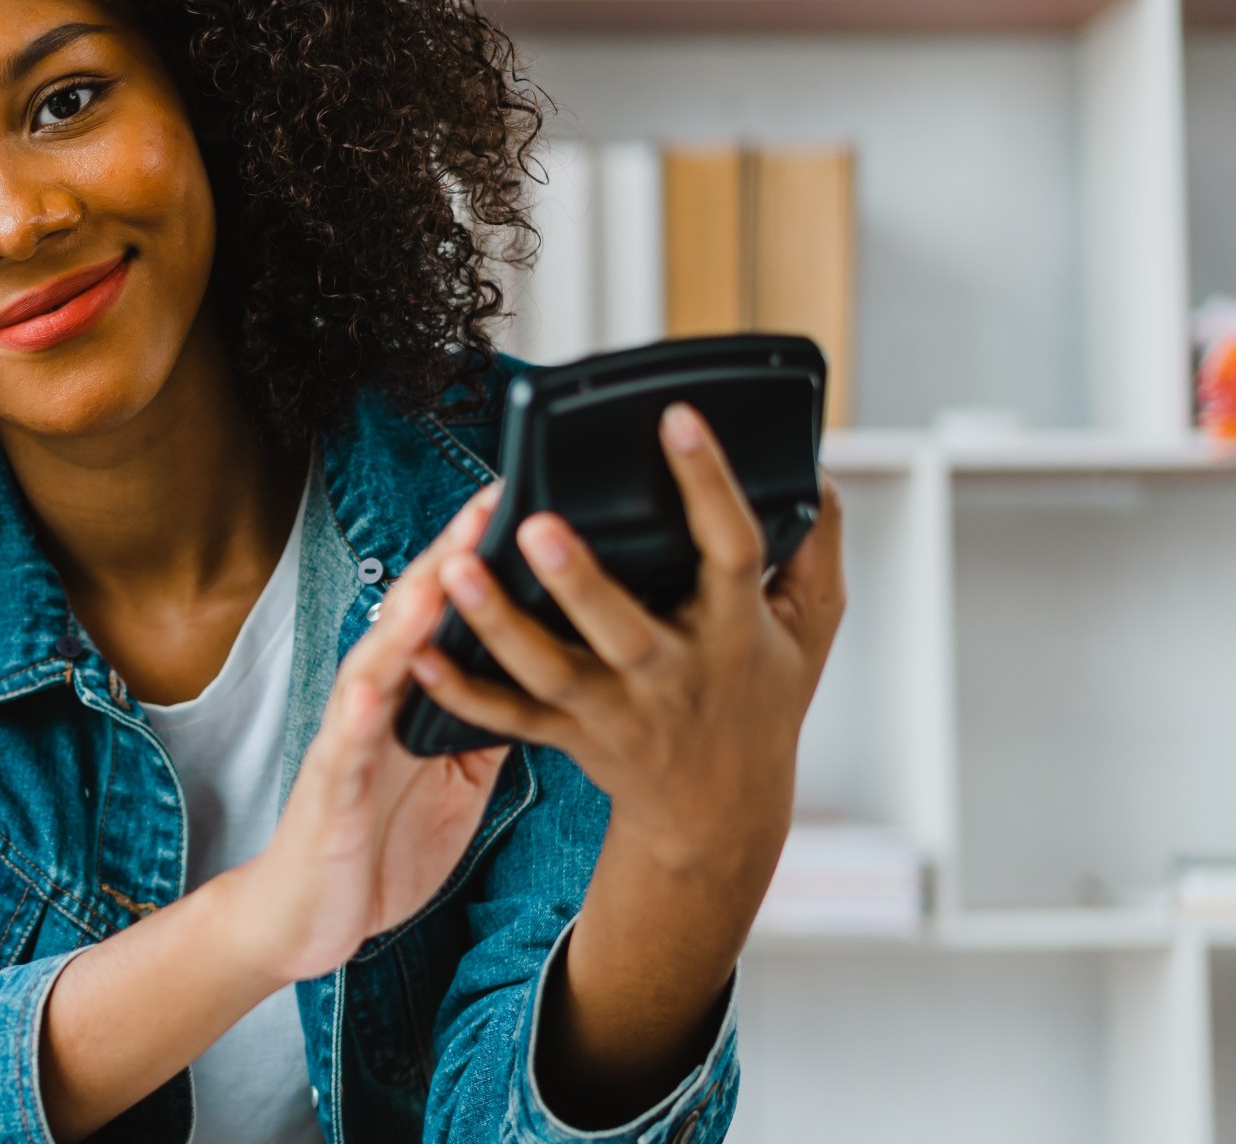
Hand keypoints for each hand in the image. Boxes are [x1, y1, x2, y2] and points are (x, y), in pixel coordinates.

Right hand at [210, 485, 510, 984]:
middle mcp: (377, 701)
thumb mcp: (456, 773)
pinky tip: (377, 688)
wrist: (312, 912)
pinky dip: (360, 714)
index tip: (519, 499)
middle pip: (410, 615)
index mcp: (412, 695)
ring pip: (376, 664)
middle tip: (490, 505)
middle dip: (448, 559)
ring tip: (438, 577)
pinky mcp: (332, 786)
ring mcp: (349, 739)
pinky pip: (347, 746)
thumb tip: (547, 673)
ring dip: (404, 619)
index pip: (445, 610)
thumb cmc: (382, 839)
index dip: (479, 555)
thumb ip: (487, 720)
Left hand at [408, 402, 845, 878]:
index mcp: (737, 630)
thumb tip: (811, 470)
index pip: (732, 549)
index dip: (709, 483)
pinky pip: (510, 718)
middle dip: (580, 581)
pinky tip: (420, 653)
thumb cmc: (763, 700)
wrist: (723, 816)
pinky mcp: (572, 737)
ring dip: (501, 624)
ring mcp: (619, 712)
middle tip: (536, 524)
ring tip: (456, 570)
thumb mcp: (811, 627)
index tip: (676, 419)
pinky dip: (462, 693)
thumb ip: (815, 546)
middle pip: (624, 630)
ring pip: (552, 673)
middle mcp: (674, 674)